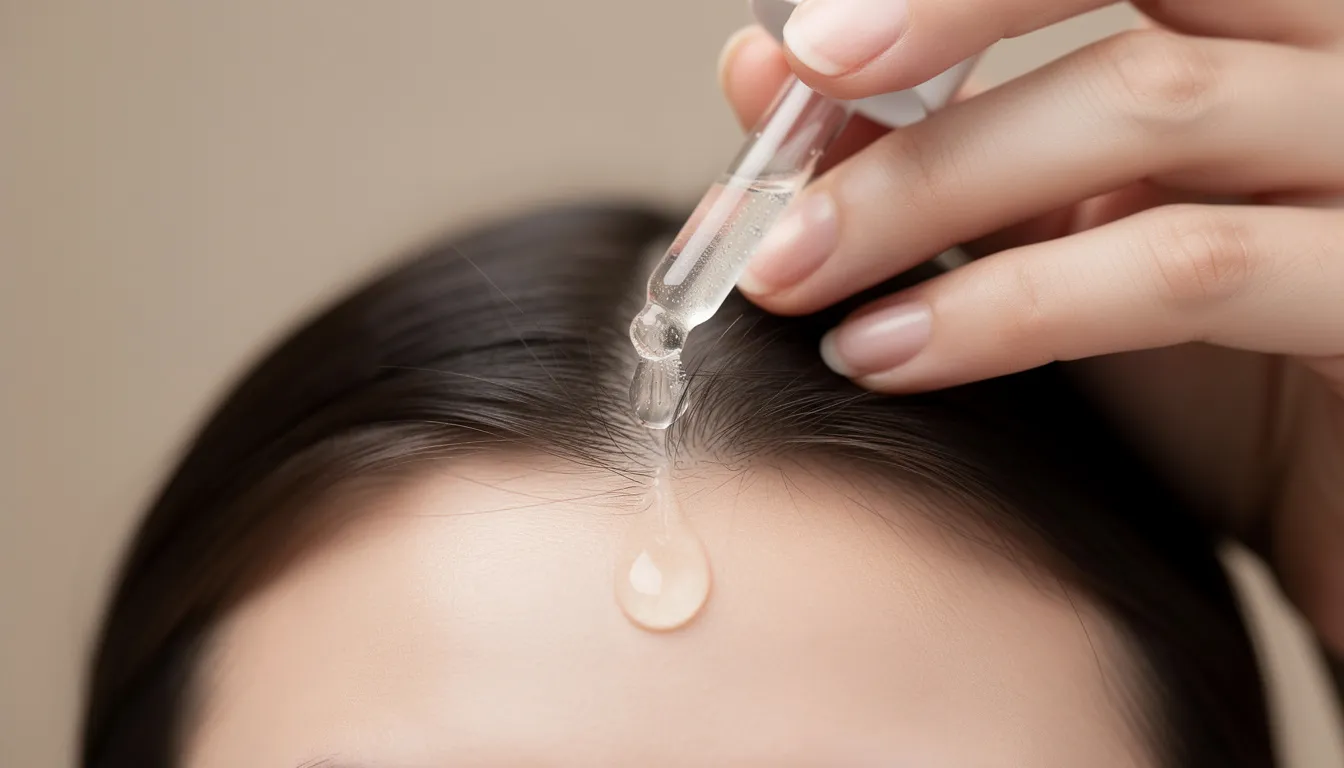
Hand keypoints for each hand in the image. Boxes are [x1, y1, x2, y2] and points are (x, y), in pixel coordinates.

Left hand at [718, 3, 1343, 656]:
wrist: (1340, 511)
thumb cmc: (1207, 372)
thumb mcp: (1056, 242)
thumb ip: (938, 143)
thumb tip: (761, 65)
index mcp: (1258, 27)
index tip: (804, 38)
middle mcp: (1337, 59)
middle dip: (946, 14)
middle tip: (798, 81)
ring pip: (1149, 101)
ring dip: (932, 183)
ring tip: (792, 270)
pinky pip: (1184, 266)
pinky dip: (1011, 305)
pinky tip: (887, 354)